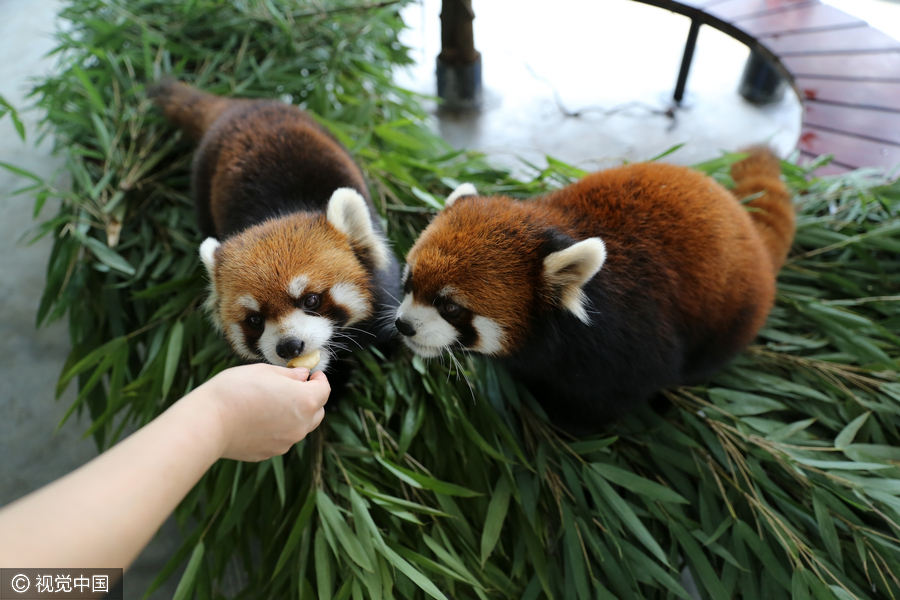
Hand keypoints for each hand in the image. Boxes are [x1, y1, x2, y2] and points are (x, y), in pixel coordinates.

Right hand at [191, 363, 330, 461]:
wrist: (210, 421)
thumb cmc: (236, 389)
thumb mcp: (266, 371)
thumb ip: (290, 375)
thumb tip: (303, 376)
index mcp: (305, 402)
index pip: (324, 390)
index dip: (319, 379)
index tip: (312, 373)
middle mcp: (301, 426)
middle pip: (317, 412)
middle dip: (311, 398)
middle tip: (296, 387)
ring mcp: (286, 442)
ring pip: (300, 427)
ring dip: (295, 415)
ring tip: (274, 402)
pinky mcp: (269, 453)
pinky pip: (281, 438)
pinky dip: (278, 428)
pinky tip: (259, 419)